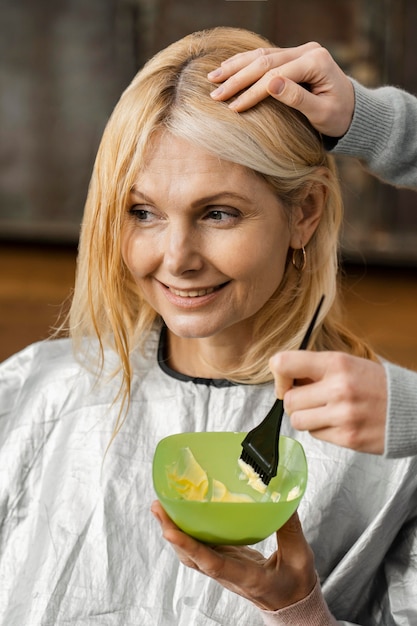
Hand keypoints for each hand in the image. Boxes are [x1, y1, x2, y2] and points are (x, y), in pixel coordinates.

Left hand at [151, 501, 315, 610]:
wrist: (293, 606)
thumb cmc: (296, 585)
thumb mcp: (300, 557)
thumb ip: (290, 528)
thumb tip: (281, 496)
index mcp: (247, 577)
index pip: (213, 564)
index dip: (190, 546)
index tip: (169, 530)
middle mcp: (228, 575)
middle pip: (191, 557)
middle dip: (172, 533)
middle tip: (158, 506)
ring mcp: (224, 570)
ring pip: (191, 554)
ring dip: (174, 532)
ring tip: (162, 507)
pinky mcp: (224, 562)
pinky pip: (200, 549)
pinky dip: (186, 533)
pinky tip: (182, 516)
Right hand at [208, 43, 353, 136]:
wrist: (354, 110)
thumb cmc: (339, 117)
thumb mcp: (321, 114)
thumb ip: (298, 99)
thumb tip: (270, 85)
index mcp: (316, 62)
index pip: (274, 75)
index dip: (251, 92)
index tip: (233, 108)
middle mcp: (308, 51)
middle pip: (264, 61)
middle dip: (237, 78)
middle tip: (215, 94)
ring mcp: (300, 51)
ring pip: (261, 55)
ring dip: (236, 67)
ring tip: (213, 78)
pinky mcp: (294, 56)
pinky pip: (265, 57)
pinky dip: (244, 64)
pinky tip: (227, 70)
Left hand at [269, 351, 386, 453]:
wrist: (411, 408)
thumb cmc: (376, 384)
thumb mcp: (348, 364)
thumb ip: (316, 369)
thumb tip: (283, 377)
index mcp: (336, 363)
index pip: (284, 363)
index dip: (278, 375)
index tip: (285, 381)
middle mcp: (338, 388)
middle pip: (288, 399)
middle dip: (294, 400)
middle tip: (310, 399)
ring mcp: (343, 415)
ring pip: (297, 420)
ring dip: (306, 417)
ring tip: (323, 411)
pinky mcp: (348, 437)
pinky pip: (315, 435)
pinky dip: (321, 429)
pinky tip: (338, 421)